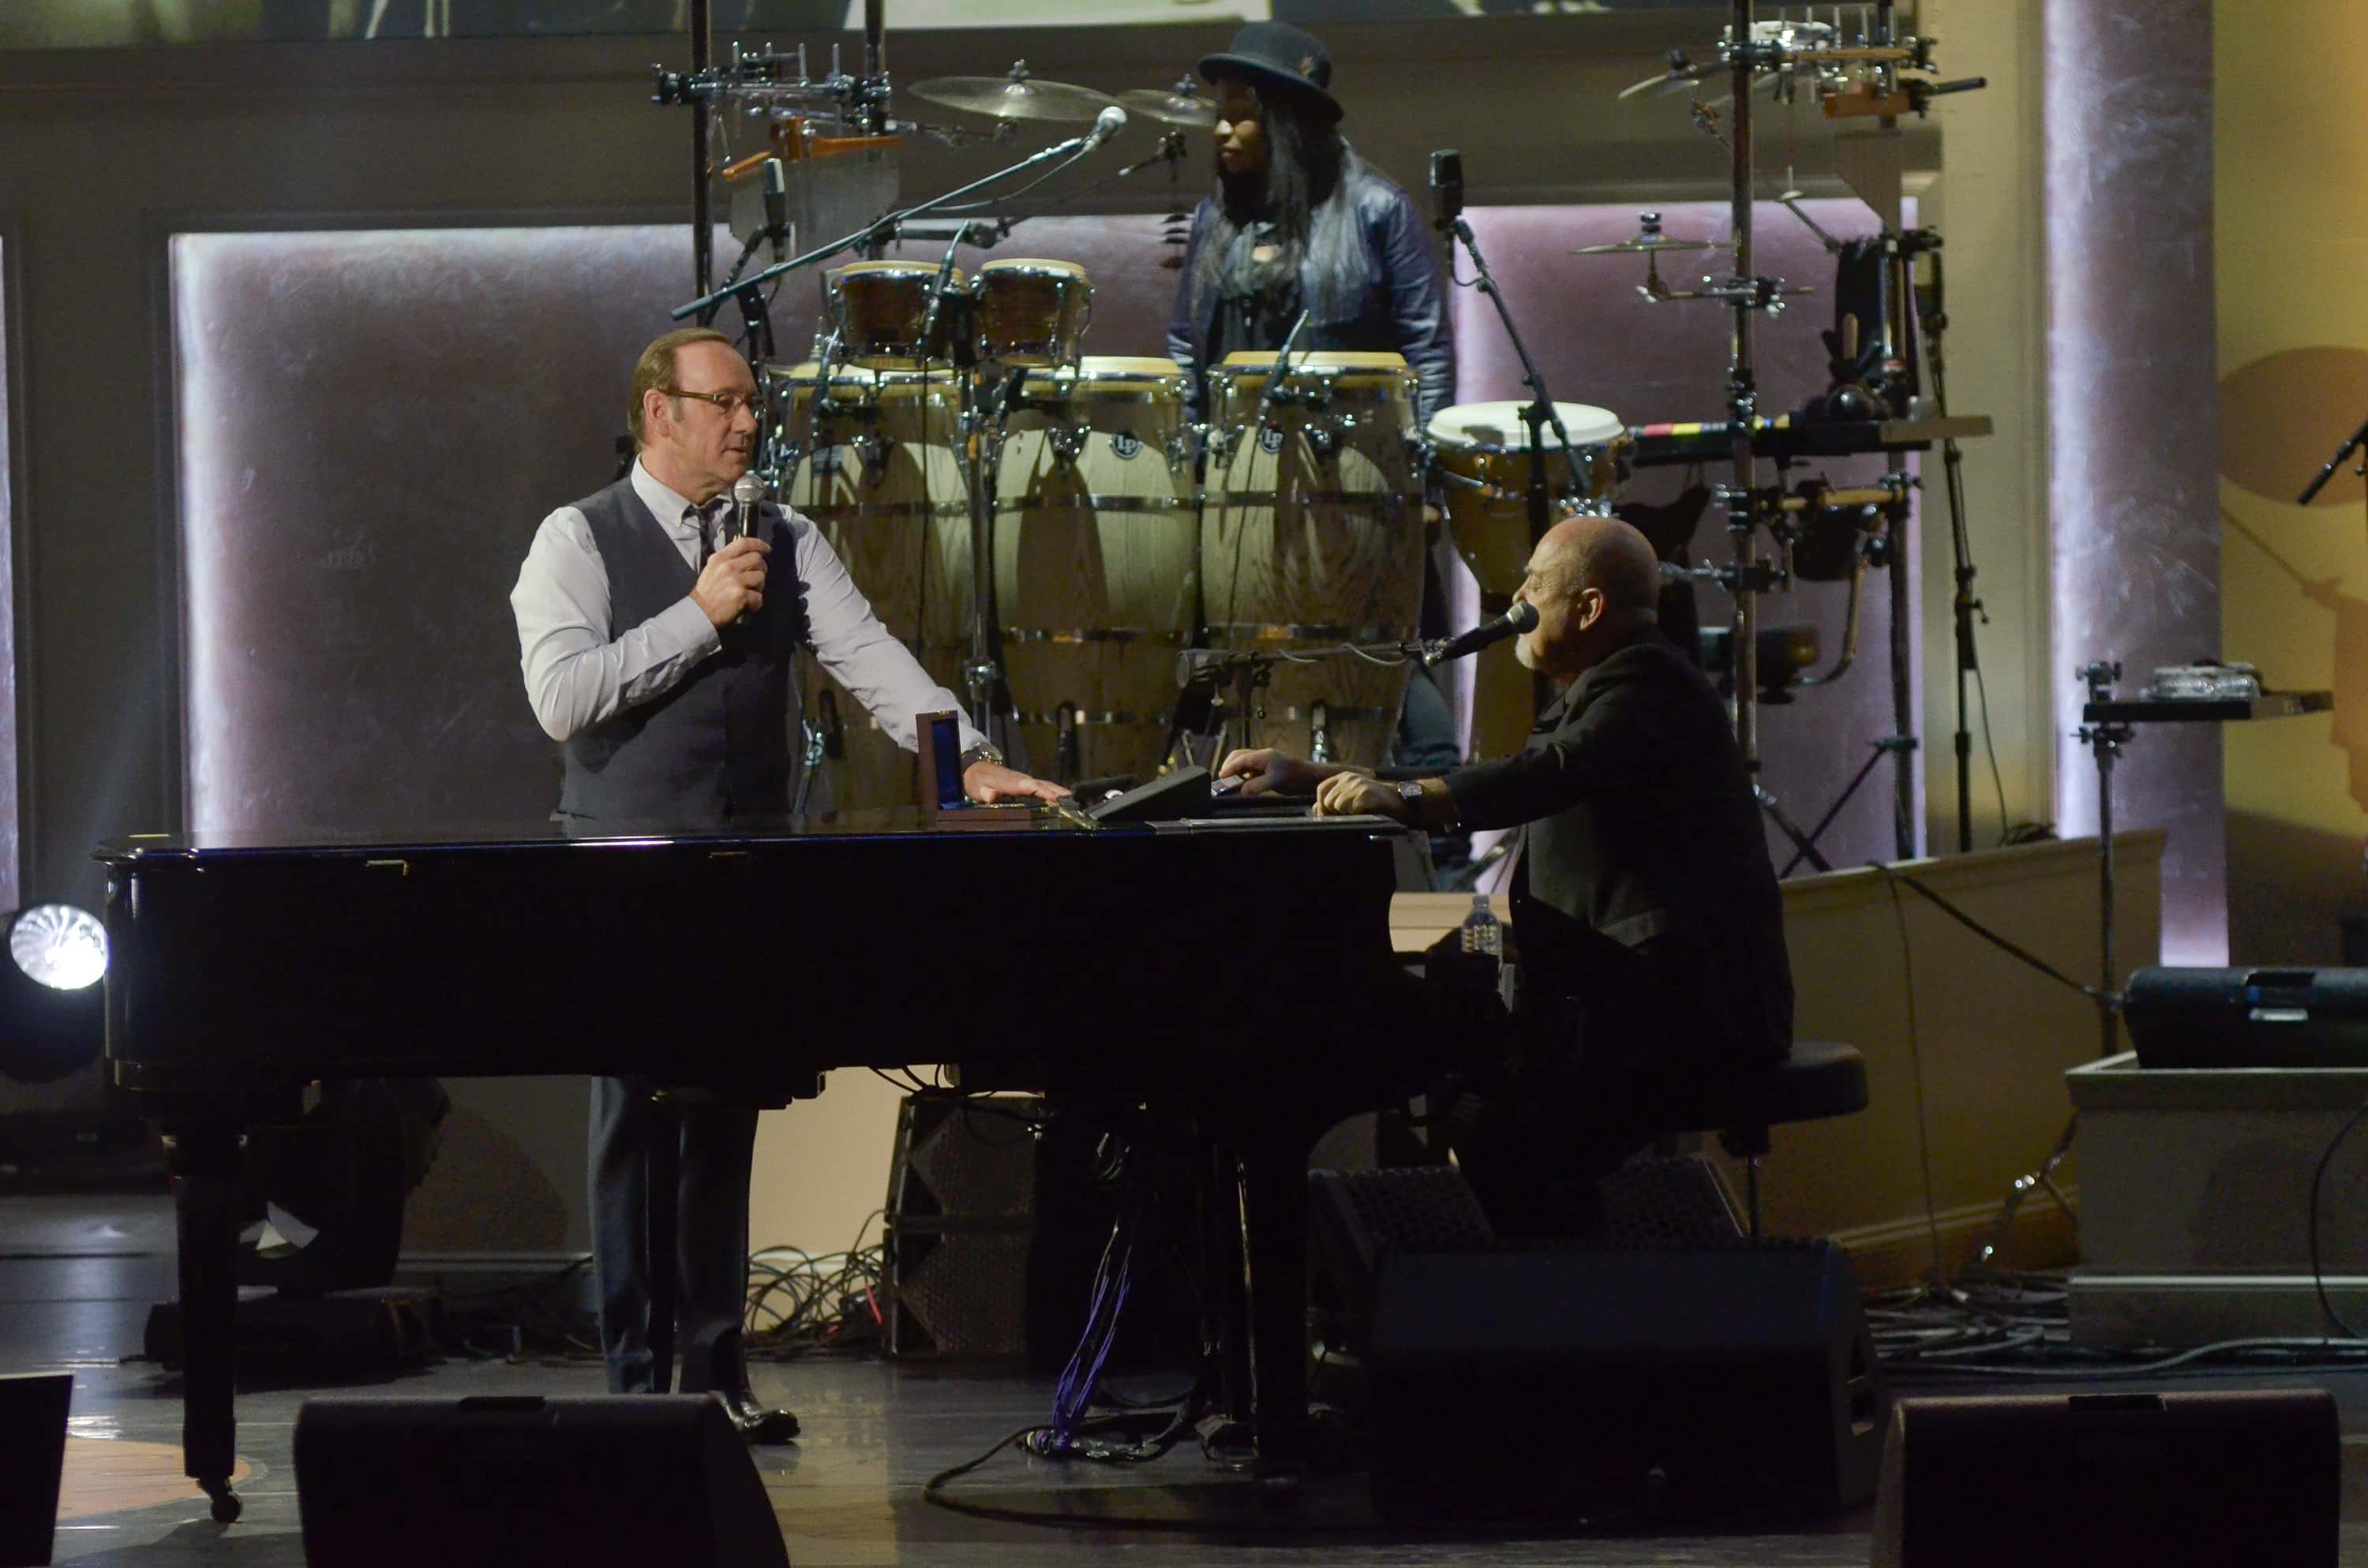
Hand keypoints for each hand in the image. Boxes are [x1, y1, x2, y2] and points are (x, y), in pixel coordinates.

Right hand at [692, 536, 769, 626]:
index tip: (766, 549)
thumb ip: (728, 560)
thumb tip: (749, 556)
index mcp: (720, 558)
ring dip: (758, 587)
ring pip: (761, 577)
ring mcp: (735, 581)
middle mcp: (728, 567)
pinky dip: (755, 604)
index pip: (743, 543)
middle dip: (761, 569)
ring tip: (748, 593)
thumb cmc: (707, 592)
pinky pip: (759, 597)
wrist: (699, 613)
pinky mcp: (741, 595)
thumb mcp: (712, 568)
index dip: (758, 544)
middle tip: (755, 579)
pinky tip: (746, 605)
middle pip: (757, 559)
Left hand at [964, 760, 1070, 804]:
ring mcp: (1025, 780)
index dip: (1044, 792)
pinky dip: (1054, 791)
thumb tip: (991, 796)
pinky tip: (1063, 799)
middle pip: (1043, 784)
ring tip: (1074, 801)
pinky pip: (1043, 787)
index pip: (1031, 786)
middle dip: (1059, 792)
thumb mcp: (975, 787)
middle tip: (1074, 802)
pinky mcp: (1026, 784)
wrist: (974, 768)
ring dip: (1060, 792)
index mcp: (1011, 781)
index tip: (1057, 798)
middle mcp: (1021, 779)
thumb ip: (984, 792)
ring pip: (1046, 785)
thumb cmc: (976, 779)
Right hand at [1216, 747, 1330, 797]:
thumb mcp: (1275, 782)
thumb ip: (1257, 785)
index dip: (1229, 768)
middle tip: (1223, 780)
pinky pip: (1251, 770)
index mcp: (1263, 756)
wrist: (1310, 777)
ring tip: (1230, 784)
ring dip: (1236, 772)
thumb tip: (1242, 791)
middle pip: (1239, 757)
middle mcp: (1262, 756)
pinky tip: (1243, 785)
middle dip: (1229, 767)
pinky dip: (1244, 776)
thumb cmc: (1295, 777)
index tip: (1220, 777)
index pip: (1240, 759)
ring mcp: (1265, 762)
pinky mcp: (1268, 768)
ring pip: (1244, 763)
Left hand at [1313, 771, 1406, 822]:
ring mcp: (1357, 784)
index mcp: (1344, 777)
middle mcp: (1349, 777)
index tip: (1329, 815)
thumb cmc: (1375, 803)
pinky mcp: (1365, 793)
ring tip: (1360, 812)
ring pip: (1337, 806)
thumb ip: (1334, 801)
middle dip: (1336, 812)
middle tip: (1350, 815)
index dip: (1322, 805)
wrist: (1401, 802)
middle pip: (1328, 800)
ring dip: (1347, 813)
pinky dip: (1358, 815)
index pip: (1321, 789)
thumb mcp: (1352, 798)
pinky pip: (1351, 809)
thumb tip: (1315, 808)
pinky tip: (1367, 812)